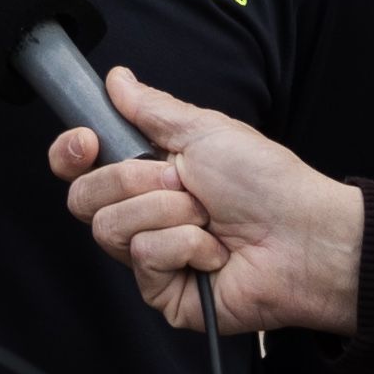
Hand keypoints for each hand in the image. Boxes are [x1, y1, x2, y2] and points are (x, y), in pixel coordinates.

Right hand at [47, 68, 362, 336]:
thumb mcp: (204, 131)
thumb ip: (151, 108)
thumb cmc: (265, 180)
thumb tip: (116, 79)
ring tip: (207, 217)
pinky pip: (143, 260)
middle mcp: (142, 214)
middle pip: (83, 199)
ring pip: (110, 229)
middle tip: (181, 180)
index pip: (79, 168)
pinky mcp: (163, 293)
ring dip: (167, 212)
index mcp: (147, 172)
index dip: (70, 154)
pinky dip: (185, 245)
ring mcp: (150, 257)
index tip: (87, 141)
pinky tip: (215, 252)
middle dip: (133, 180)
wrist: (304, 235)